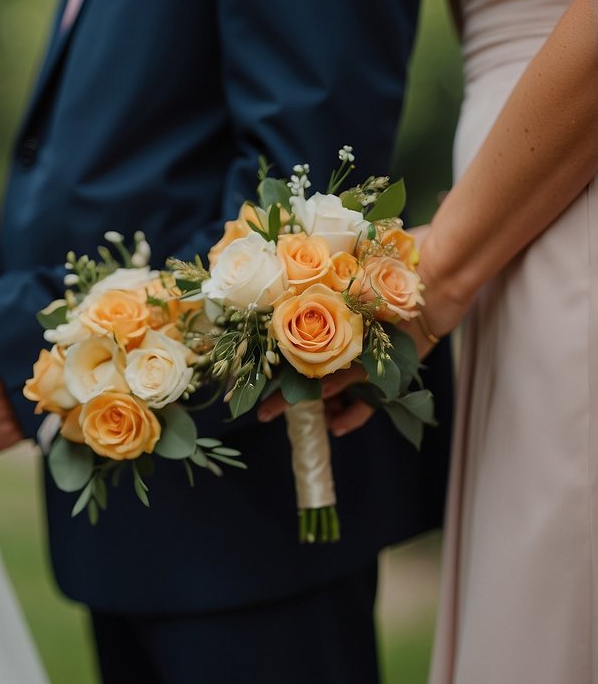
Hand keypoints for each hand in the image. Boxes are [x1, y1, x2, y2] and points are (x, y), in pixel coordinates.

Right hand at [256, 224, 465, 434]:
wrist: (440, 267)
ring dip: (315, 407)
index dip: (266, 359)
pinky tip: (338, 427)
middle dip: (284, 392)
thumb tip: (271, 275)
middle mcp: (343, 334)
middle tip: (262, 413)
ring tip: (302, 425)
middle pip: (307, 370)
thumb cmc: (393, 256)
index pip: (287, 340)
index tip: (244, 376)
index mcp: (326, 310)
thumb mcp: (345, 263)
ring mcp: (365, 352)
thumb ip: (313, 276)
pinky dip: (355, 412)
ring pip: (334, 388)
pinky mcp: (391, 366)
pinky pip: (369, 396)